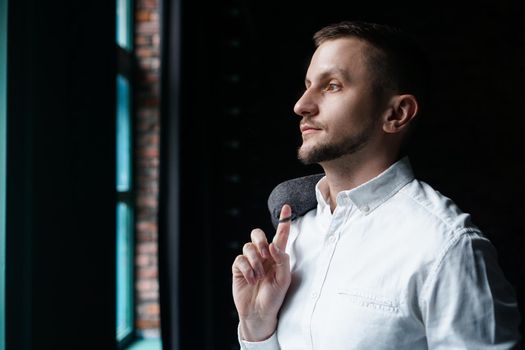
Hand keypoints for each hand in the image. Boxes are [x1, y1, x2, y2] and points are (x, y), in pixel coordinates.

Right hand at [232, 204, 291, 341]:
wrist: (259, 313)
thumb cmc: (274, 297)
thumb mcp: (284, 279)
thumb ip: (282, 260)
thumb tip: (272, 245)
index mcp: (277, 256)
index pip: (281, 235)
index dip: (283, 221)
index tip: (287, 207)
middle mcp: (263, 255)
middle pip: (258, 234)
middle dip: (261, 240)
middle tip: (266, 254)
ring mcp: (250, 261)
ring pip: (249, 247)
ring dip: (255, 261)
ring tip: (259, 276)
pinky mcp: (239, 268)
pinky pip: (240, 259)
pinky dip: (247, 269)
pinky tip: (251, 280)